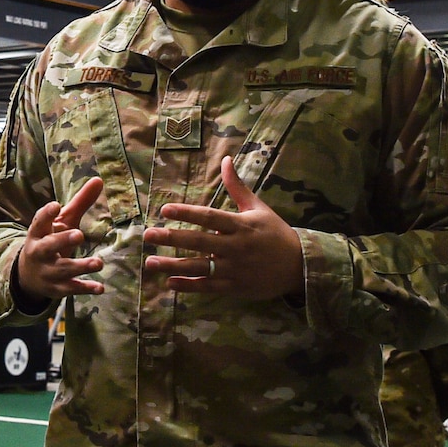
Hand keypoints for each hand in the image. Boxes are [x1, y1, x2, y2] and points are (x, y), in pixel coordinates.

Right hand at [15, 176, 105, 302]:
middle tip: (79, 234)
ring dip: (80, 266)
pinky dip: (84, 288)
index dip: (46, 214)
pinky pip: (70, 288)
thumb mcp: (62, 222)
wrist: (28, 276)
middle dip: (62, 240)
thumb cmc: (50, 241)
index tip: (56, 205)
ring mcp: (47, 272)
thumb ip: (80, 203)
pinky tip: (100, 287)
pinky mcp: (56, 288)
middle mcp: (39, 252)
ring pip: (62, 269)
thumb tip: (99, 180)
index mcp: (38, 233)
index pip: (39, 222)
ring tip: (99, 263)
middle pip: (48, 246)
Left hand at [143, 156, 303, 300]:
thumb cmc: (275, 233)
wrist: (299, 266)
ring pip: (200, 267)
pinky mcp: (236, 287)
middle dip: (172, 238)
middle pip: (199, 242)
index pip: (209, 217)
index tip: (165, 210)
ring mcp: (235, 269)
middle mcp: (235, 247)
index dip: (187, 213)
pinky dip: (189, 286)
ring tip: (151, 262)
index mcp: (240, 225)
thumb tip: (225, 159)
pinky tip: (170, 282)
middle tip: (148, 234)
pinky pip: (209, 287)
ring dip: (174, 265)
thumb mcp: (258, 207)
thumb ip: (237, 186)